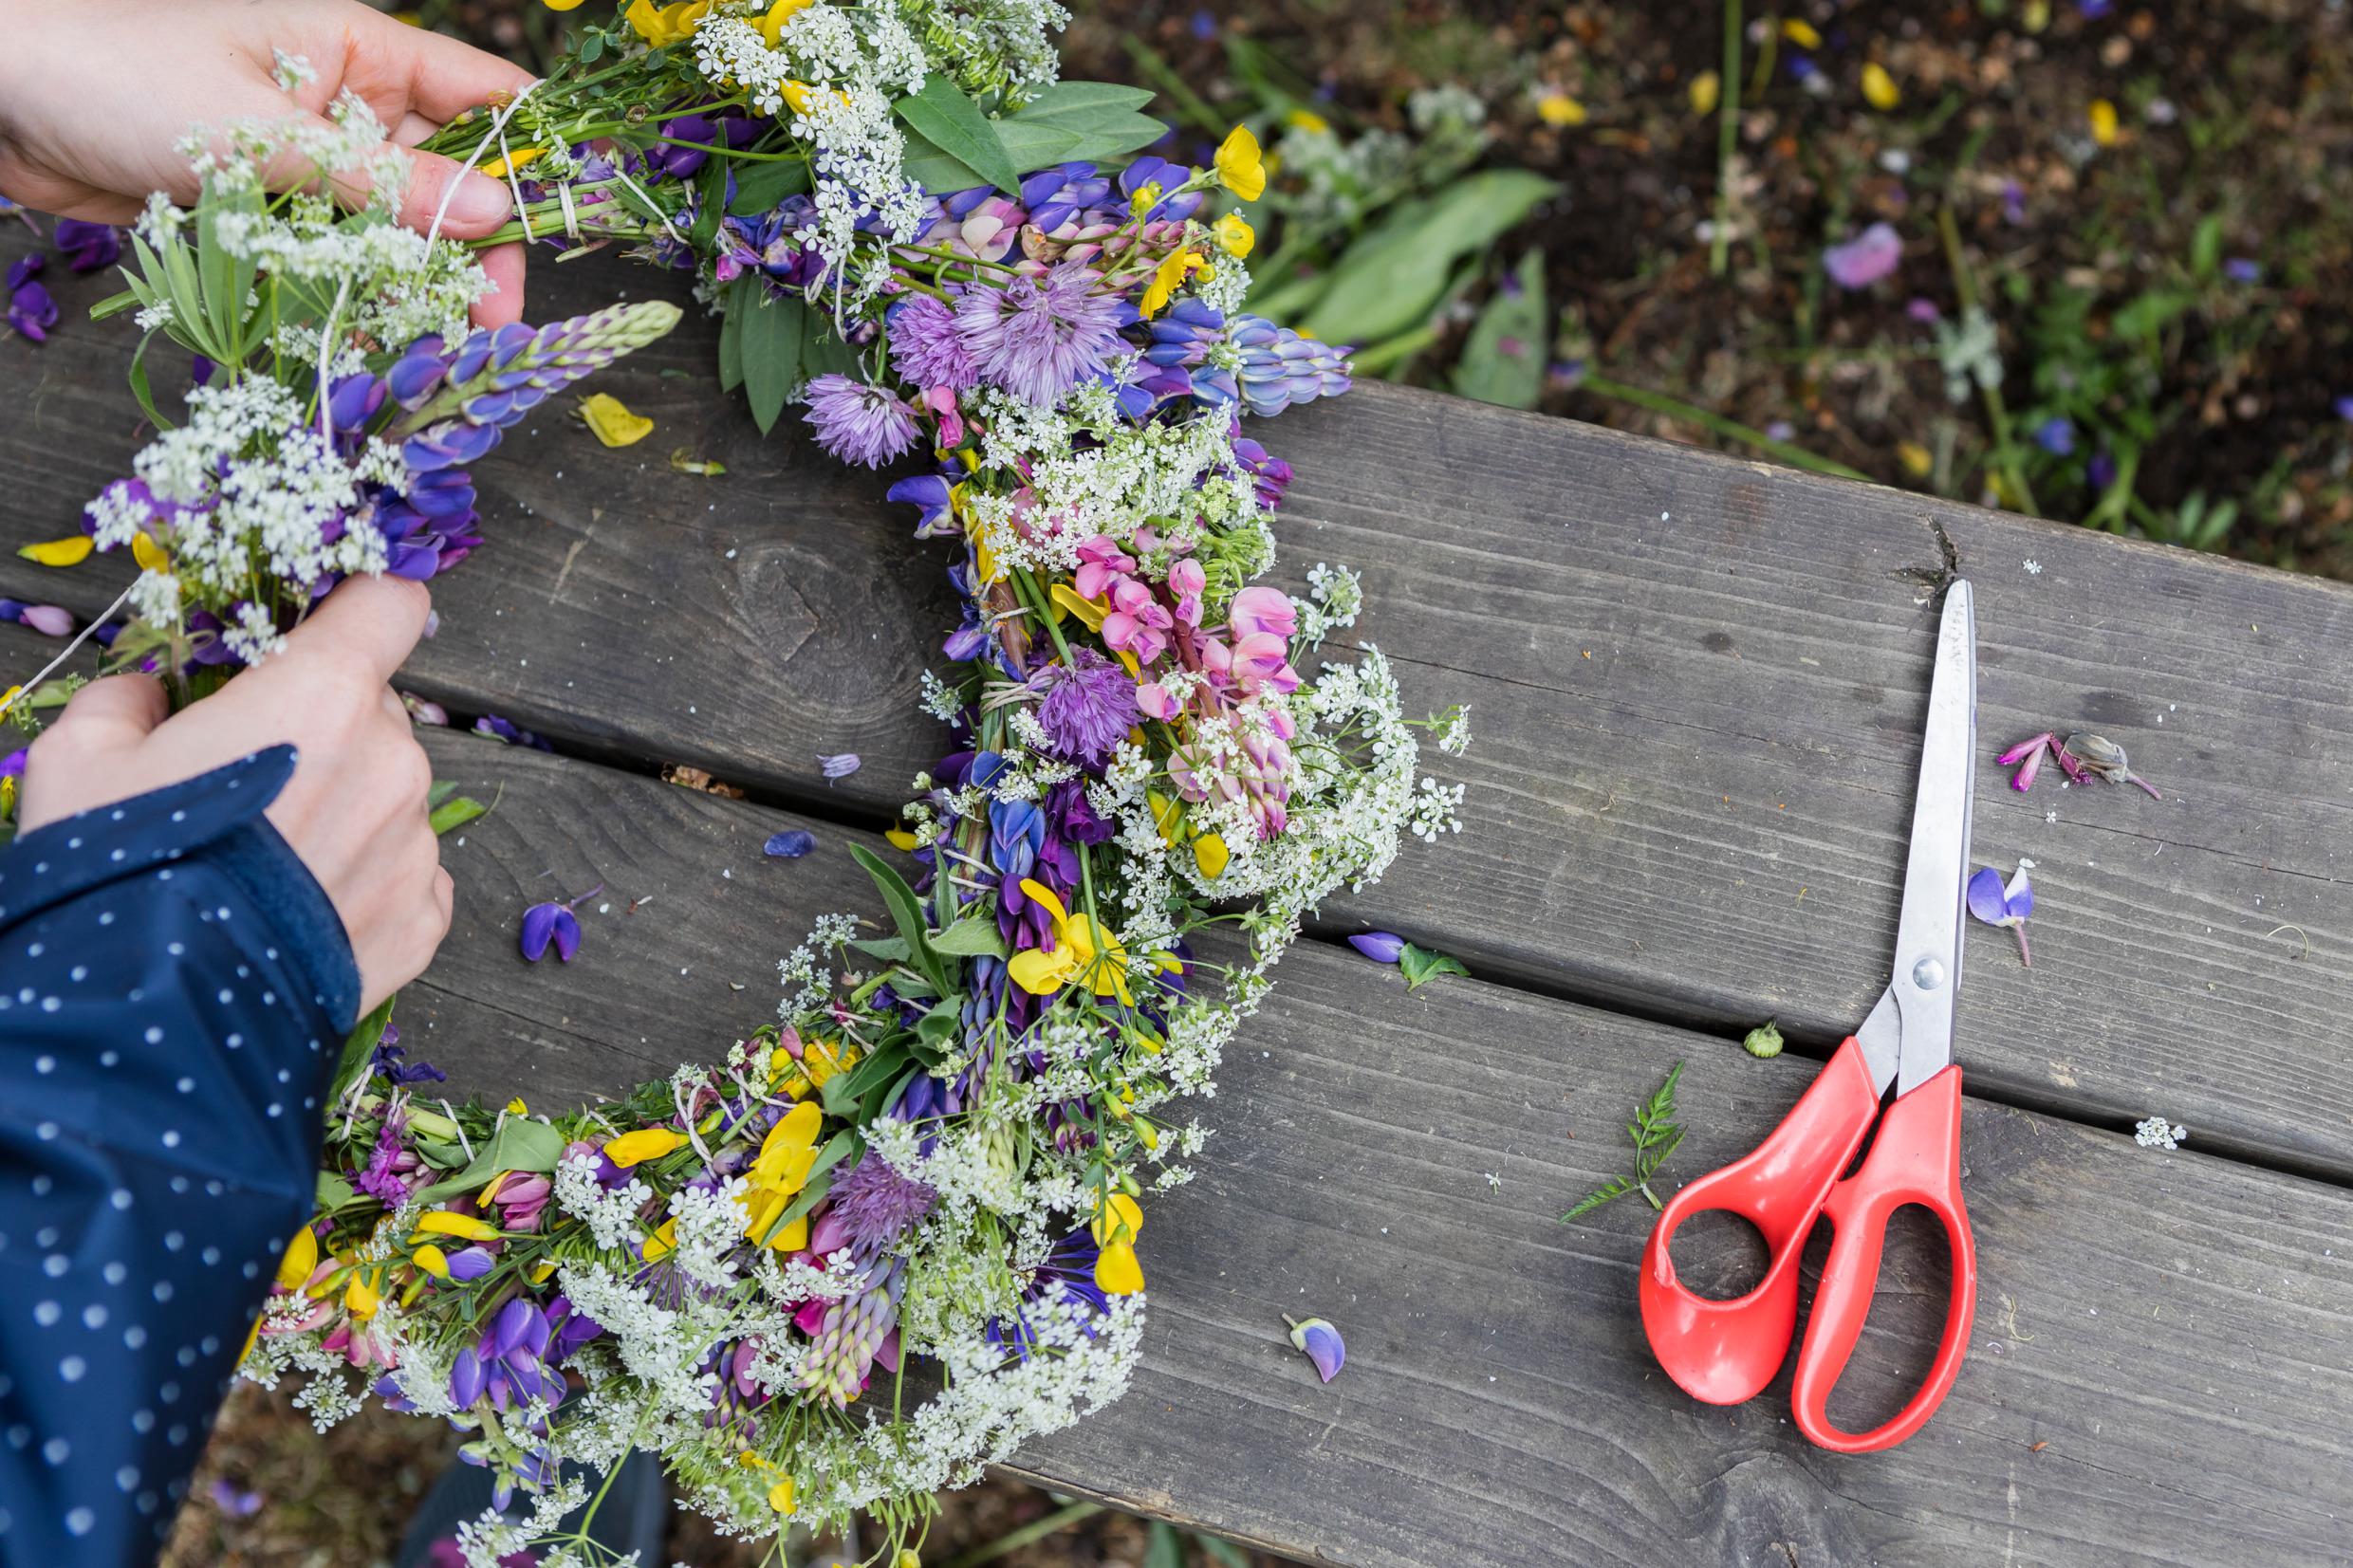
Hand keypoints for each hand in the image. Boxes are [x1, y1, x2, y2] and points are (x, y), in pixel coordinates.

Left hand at [0, 0, 533, 324]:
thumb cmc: (117, 75)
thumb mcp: (264, 131)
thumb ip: (385, 181)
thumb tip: (496, 214)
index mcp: (358, 50)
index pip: (487, 92)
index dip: (543, 148)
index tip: (586, 212)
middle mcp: (347, 103)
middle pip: (453, 177)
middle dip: (480, 246)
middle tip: (491, 313)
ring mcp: (309, 160)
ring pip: (398, 229)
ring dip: (421, 282)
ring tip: (439, 337)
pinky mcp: (269, 211)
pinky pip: (339, 258)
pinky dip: (361, 296)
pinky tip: (378, 334)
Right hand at [18, 577, 452, 1012]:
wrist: (156, 1011)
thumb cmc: (119, 865)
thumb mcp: (83, 756)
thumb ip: (130, 699)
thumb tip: (152, 694)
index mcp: (324, 693)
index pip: (390, 605)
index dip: (362, 610)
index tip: (330, 629)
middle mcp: (392, 759)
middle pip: (376, 710)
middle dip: (322, 729)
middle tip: (248, 780)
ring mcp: (415, 844)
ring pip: (390, 796)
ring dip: (343, 810)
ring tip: (262, 865)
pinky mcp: (422, 919)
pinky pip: (404, 876)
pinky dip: (361, 883)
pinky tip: (295, 910)